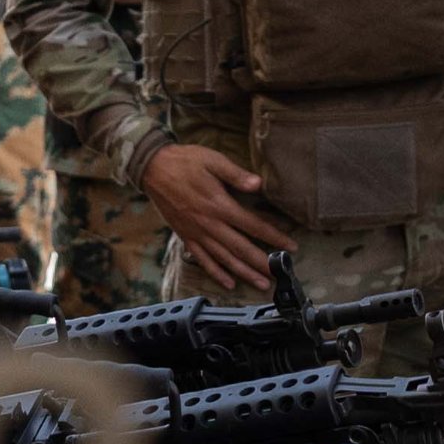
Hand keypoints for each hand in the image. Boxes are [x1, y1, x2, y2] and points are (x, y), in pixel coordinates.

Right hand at [142, 144, 295, 290]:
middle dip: (262, 263)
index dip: (274, 237)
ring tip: (261, 284)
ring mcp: (196, 233)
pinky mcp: (185, 237)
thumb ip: (236, 174)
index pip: (253, 225)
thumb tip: (258, 184)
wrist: (153, 169)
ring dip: (244, 273)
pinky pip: (202, 259)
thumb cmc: (185, 161)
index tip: (290, 246)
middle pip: (241, 248)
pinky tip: (228, 283)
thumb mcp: (212, 160)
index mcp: (219, 205)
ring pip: (224, 259)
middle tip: (279, 275)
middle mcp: (210, 224)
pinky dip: (216, 273)